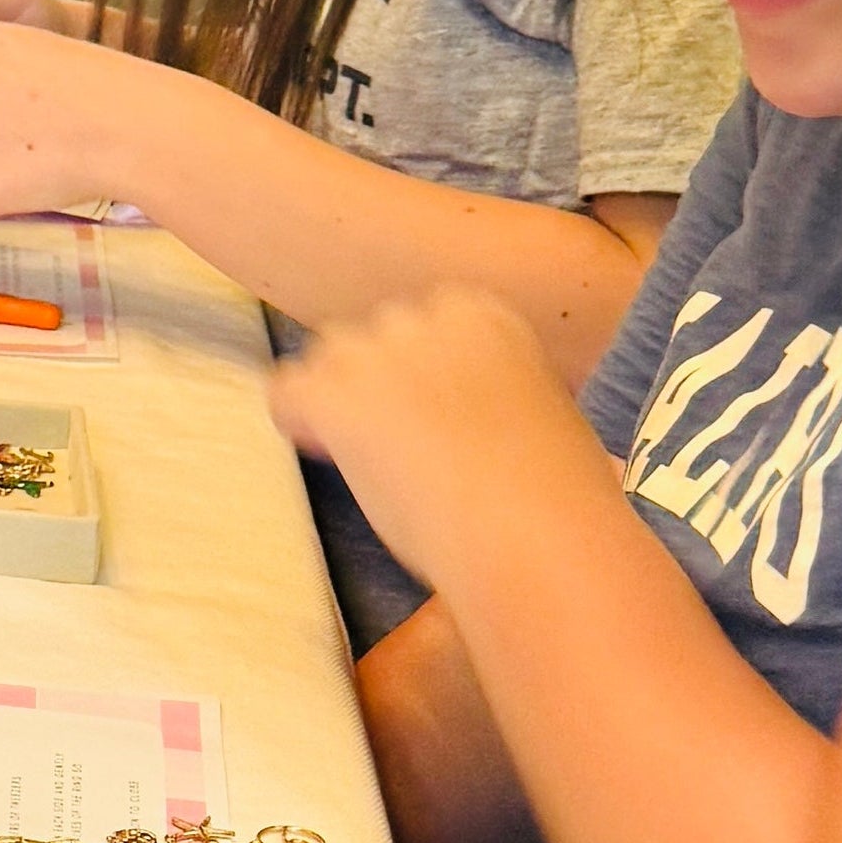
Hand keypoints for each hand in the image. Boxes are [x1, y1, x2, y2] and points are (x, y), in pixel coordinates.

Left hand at [268, 290, 606, 587]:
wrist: (535, 525)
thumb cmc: (554, 492)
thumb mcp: (537, 414)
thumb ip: (493, 394)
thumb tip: (471, 421)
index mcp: (485, 316)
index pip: (421, 323)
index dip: (411, 373)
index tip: (422, 414)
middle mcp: (427, 318)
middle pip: (370, 338)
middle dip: (375, 383)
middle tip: (393, 442)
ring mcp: (378, 353)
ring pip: (328, 358)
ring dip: (337, 396)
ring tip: (364, 454)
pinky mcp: (337, 395)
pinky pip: (287, 392)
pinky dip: (296, 419)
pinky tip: (321, 449)